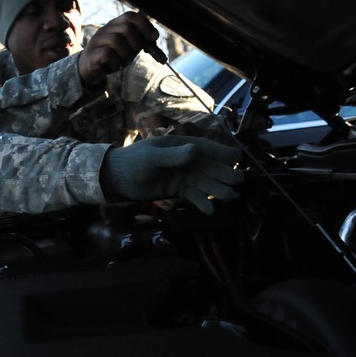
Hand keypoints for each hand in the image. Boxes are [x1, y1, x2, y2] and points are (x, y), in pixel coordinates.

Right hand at [77, 11, 160, 88]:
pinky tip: (116, 66)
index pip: (130, 16)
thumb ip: (139, 40)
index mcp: (114, 25)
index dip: (145, 25)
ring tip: (125, 61)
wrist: (89, 69)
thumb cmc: (112, 57)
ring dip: (126, 54)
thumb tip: (154, 37)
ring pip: (116, 40)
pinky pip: (106, 54)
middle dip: (137, 43)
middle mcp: (104, 29)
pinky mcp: (91, 55)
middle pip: (126, 28)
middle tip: (136, 54)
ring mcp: (96, 41)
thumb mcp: (127, 47)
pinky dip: (116, 62)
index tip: (154, 37)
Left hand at [99, 135, 243, 213]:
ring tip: (231, 197)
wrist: (116, 178)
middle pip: (210, 167)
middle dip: (224, 174)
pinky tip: (211, 210)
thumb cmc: (132, 161)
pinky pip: (194, 196)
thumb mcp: (152, 157)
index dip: (223, 153)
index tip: (237, 159)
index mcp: (182, 146)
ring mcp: (184, 176)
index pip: (207, 148)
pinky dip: (203, 202)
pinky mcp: (178, 191)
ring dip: (218, 189)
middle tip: (239, 183)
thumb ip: (173, 156)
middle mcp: (187, 160)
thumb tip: (196, 151)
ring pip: (206, 183)